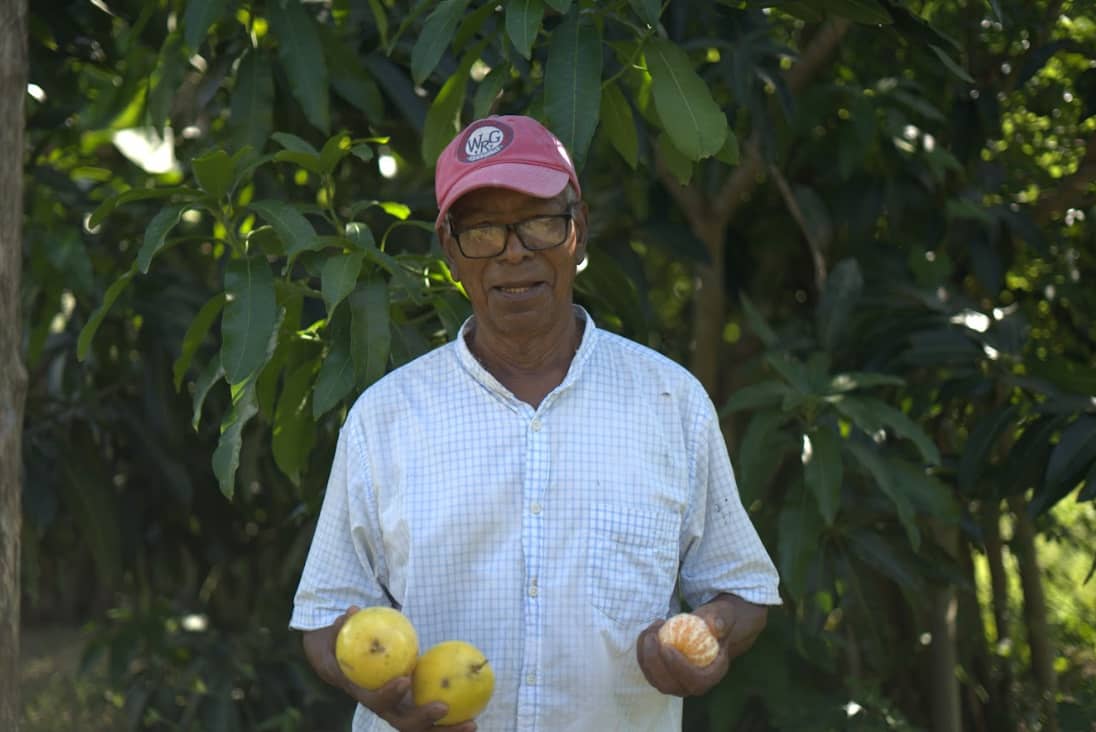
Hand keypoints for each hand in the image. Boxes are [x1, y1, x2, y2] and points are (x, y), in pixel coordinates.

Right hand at [302, 606, 477, 731]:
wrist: (339, 667)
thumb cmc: (339, 648)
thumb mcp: (334, 637)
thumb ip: (341, 626)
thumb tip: (351, 610)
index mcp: (364, 694)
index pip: (376, 701)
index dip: (389, 694)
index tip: (404, 679)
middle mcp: (384, 709)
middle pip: (403, 724)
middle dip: (424, 721)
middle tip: (444, 708)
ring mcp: (399, 711)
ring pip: (422, 728)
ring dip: (447, 730)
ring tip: (472, 724)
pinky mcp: (413, 709)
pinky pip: (432, 717)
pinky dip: (452, 721)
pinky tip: (476, 714)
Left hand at [635, 594, 767, 696]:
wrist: (707, 631)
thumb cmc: (715, 624)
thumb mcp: (723, 616)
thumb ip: (721, 620)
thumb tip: (715, 626)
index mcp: (712, 675)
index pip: (695, 681)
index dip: (679, 668)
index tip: (667, 647)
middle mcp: (692, 686)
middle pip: (669, 684)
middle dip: (654, 661)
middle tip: (652, 635)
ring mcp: (675, 683)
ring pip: (654, 678)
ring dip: (646, 654)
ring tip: (652, 629)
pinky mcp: (662, 676)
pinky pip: (647, 669)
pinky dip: (643, 651)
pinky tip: (649, 631)